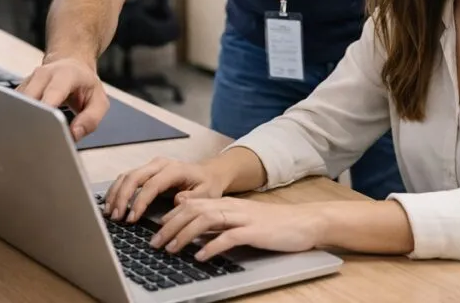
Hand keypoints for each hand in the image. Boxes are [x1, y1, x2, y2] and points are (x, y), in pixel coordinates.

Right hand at [17, 56, 107, 140]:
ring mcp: (29, 81)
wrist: (71, 66)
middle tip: (35, 141)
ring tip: (28, 139)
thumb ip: (90, 119)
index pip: (53, 92)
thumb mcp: (99, 101)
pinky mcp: (19, 91)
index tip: (45, 127)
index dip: (47, 109)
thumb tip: (74, 135)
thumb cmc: (85, 85)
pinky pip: (13, 106)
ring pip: (16, 103)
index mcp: (65, 75)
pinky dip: (17, 119)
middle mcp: (43, 75)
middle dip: (30, 119)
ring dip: (21, 121)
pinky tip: (23, 131)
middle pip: (29, 98)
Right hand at [104, 157, 227, 223]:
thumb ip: (193, 198)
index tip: (131, 219)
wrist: (209, 173)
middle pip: (134, 176)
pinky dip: (117, 190)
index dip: (139, 202)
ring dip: (116, 193)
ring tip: (109, 213)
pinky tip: (111, 204)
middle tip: (116, 217)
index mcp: (174, 169)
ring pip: (127, 175)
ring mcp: (152, 166)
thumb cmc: (208, 185)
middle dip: (122, 197)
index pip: (151, 185)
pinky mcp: (146, 170)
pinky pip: (127, 177)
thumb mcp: (207, 194)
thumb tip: (177, 201)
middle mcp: (160, 164)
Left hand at [149, 197, 324, 261]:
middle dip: (170, 226)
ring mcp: (243, 218)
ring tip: (171, 249)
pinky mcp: (254, 231)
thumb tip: (197, 231)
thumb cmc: (274, 225)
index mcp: (228, 204)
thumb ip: (221, 222)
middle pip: (193, 210)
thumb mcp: (243, 220)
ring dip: (184, 235)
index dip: (172, 216)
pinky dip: (211, 246)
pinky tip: (200, 256)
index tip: (157, 229)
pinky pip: (229, 236)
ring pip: (206, 220)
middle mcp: (232, 207)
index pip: (192, 205)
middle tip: (155, 243)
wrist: (305, 222)